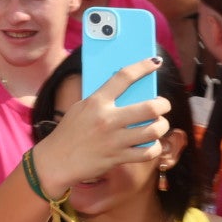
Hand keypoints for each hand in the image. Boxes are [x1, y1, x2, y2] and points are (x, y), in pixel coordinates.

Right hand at [29, 57, 170, 196]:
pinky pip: (148, 152)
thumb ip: (102, 100)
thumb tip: (128, 93)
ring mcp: (115, 140)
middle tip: (163, 105)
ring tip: (159, 124)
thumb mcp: (81, 108)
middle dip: (163, 104)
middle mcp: (108, 119)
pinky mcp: (119, 158)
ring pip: (153, 130)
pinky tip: (152, 144)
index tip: (155, 62)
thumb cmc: (70, 131)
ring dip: (162, 126)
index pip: (124, 77)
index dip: (143, 67)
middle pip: (149, 107)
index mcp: (96, 101)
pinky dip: (155, 147)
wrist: (58, 160)